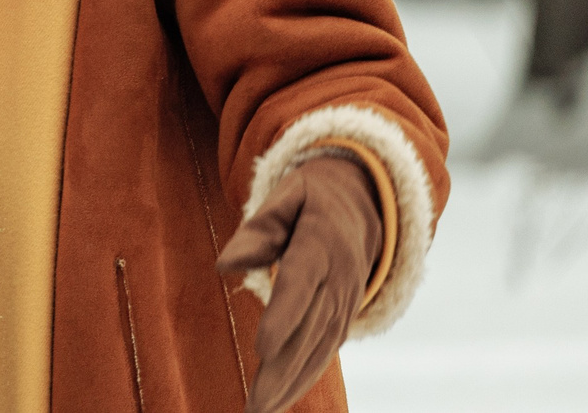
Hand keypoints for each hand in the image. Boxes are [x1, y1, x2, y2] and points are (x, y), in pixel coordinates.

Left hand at [215, 152, 383, 412]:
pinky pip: (327, 350)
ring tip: (260, 409)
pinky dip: (305, 376)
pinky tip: (280, 398)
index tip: (262, 346)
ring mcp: (346, 301)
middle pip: (310, 327)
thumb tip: (223, 265)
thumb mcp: (286, 195)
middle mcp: (340, 279)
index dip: (285, 316)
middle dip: (282, 368)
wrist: (363, 204)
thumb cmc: (311, 198)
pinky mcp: (345, 316)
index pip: (302, 283)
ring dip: (291, 382)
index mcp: (322, 243)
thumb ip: (257, 230)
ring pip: (320, 347)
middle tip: (255, 402)